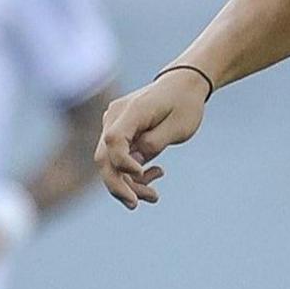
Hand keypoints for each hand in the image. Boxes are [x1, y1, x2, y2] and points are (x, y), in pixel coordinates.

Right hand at [94, 70, 205, 209]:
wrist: (184, 84)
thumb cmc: (185, 103)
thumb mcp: (178, 126)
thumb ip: (154, 144)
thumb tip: (134, 165)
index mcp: (131, 111)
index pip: (114, 141)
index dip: (123, 163)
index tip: (143, 174)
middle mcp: (115, 116)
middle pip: (104, 157)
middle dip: (118, 185)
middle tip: (137, 204)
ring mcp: (113, 123)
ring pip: (109, 161)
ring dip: (127, 183)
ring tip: (153, 196)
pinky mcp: (119, 131)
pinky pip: (117, 156)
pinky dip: (132, 172)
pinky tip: (154, 174)